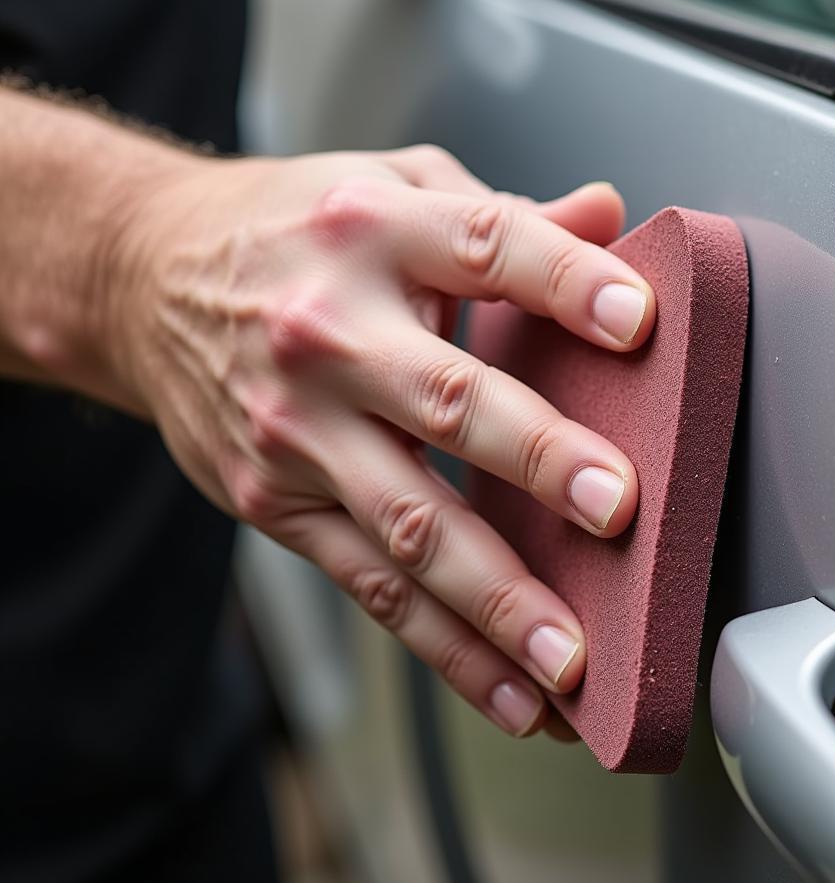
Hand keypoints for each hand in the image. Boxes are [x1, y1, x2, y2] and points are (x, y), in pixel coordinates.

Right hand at [110, 145, 654, 737]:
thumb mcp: (389, 188)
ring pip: (408, 525)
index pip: (484, 247)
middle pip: (444, 401)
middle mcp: (330, 333)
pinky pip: (372, 588)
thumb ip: (502, 217)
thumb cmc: (289, 233)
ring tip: (570, 659)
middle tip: (617, 509)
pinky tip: (513, 694)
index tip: (640, 319)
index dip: (566, 282)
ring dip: (494, 599)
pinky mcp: (277, 502)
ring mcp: (297, 429)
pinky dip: (447, 649)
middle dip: (535, 458)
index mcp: (373, 232)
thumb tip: (610, 220)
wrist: (146, 281)